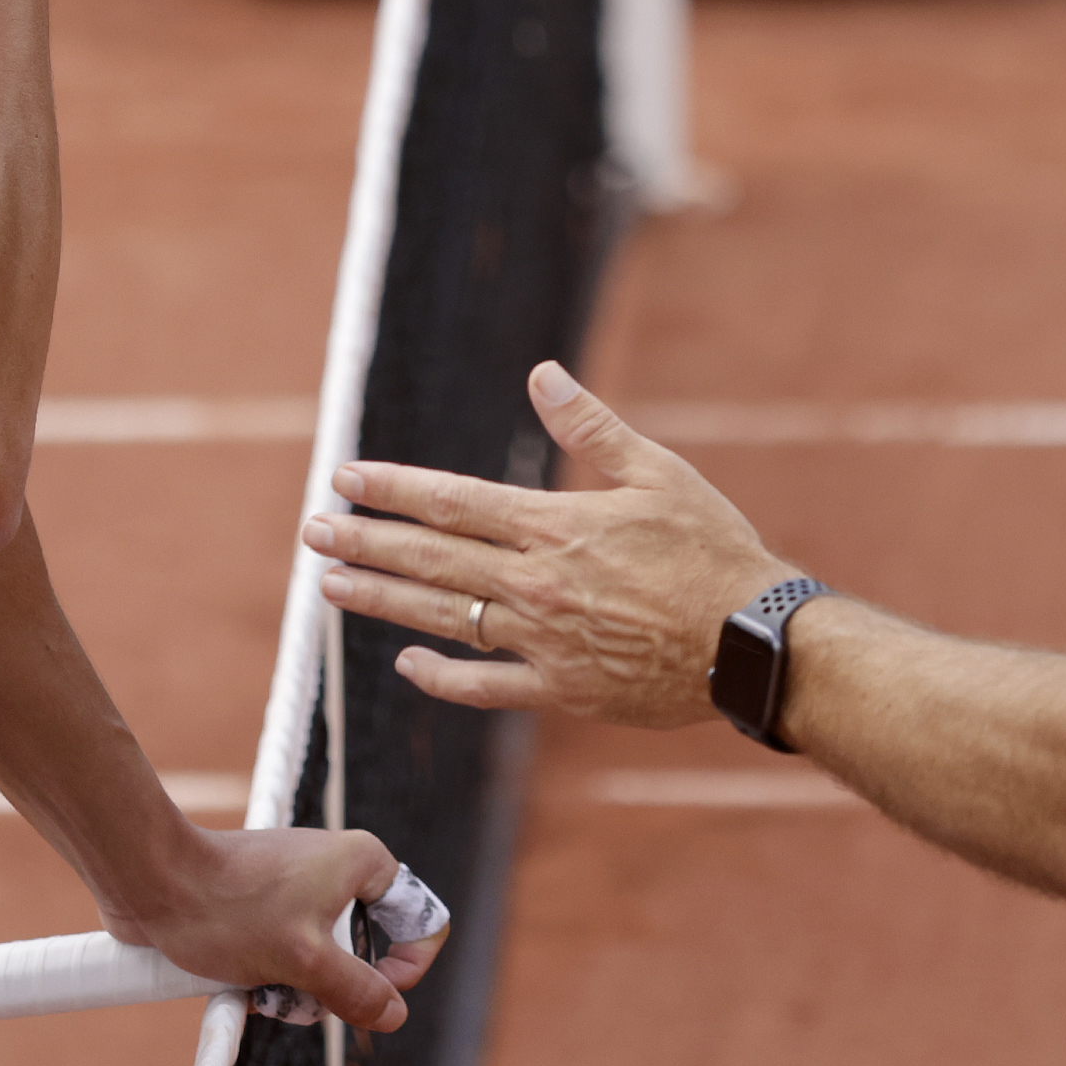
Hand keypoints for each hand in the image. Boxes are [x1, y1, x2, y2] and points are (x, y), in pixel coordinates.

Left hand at [107, 818, 443, 1033]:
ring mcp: (300, 892)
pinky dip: (271, 980)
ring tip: (261, 985)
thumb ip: (357, 991)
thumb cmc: (225, 908)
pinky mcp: (266, 911)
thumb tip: (393, 1015)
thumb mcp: (304, 960)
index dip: (404, 969)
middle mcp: (338, 872)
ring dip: (298, 990)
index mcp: (364, 863)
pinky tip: (242, 982)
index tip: (367, 991)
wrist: (151, 882)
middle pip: (369, 954)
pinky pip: (290, 960)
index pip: (421, 924)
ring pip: (326, 964)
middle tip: (300, 987)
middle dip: (334, 987)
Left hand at [304, 362, 799, 727]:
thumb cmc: (714, 551)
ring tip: (331, 587)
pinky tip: (407, 663)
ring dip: (382, 600)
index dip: (392, 488)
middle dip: (364, 542)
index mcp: (554, 526)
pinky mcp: (562, 692)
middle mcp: (534, 584)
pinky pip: (485, 686)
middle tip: (312, 533)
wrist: (753, 643)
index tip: (343, 478)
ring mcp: (543, 642)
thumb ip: (590, 427)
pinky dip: (441, 676)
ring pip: (443, 618)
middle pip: (430, 558)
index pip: (451, 501)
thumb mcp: (658, 473)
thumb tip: (541, 373)